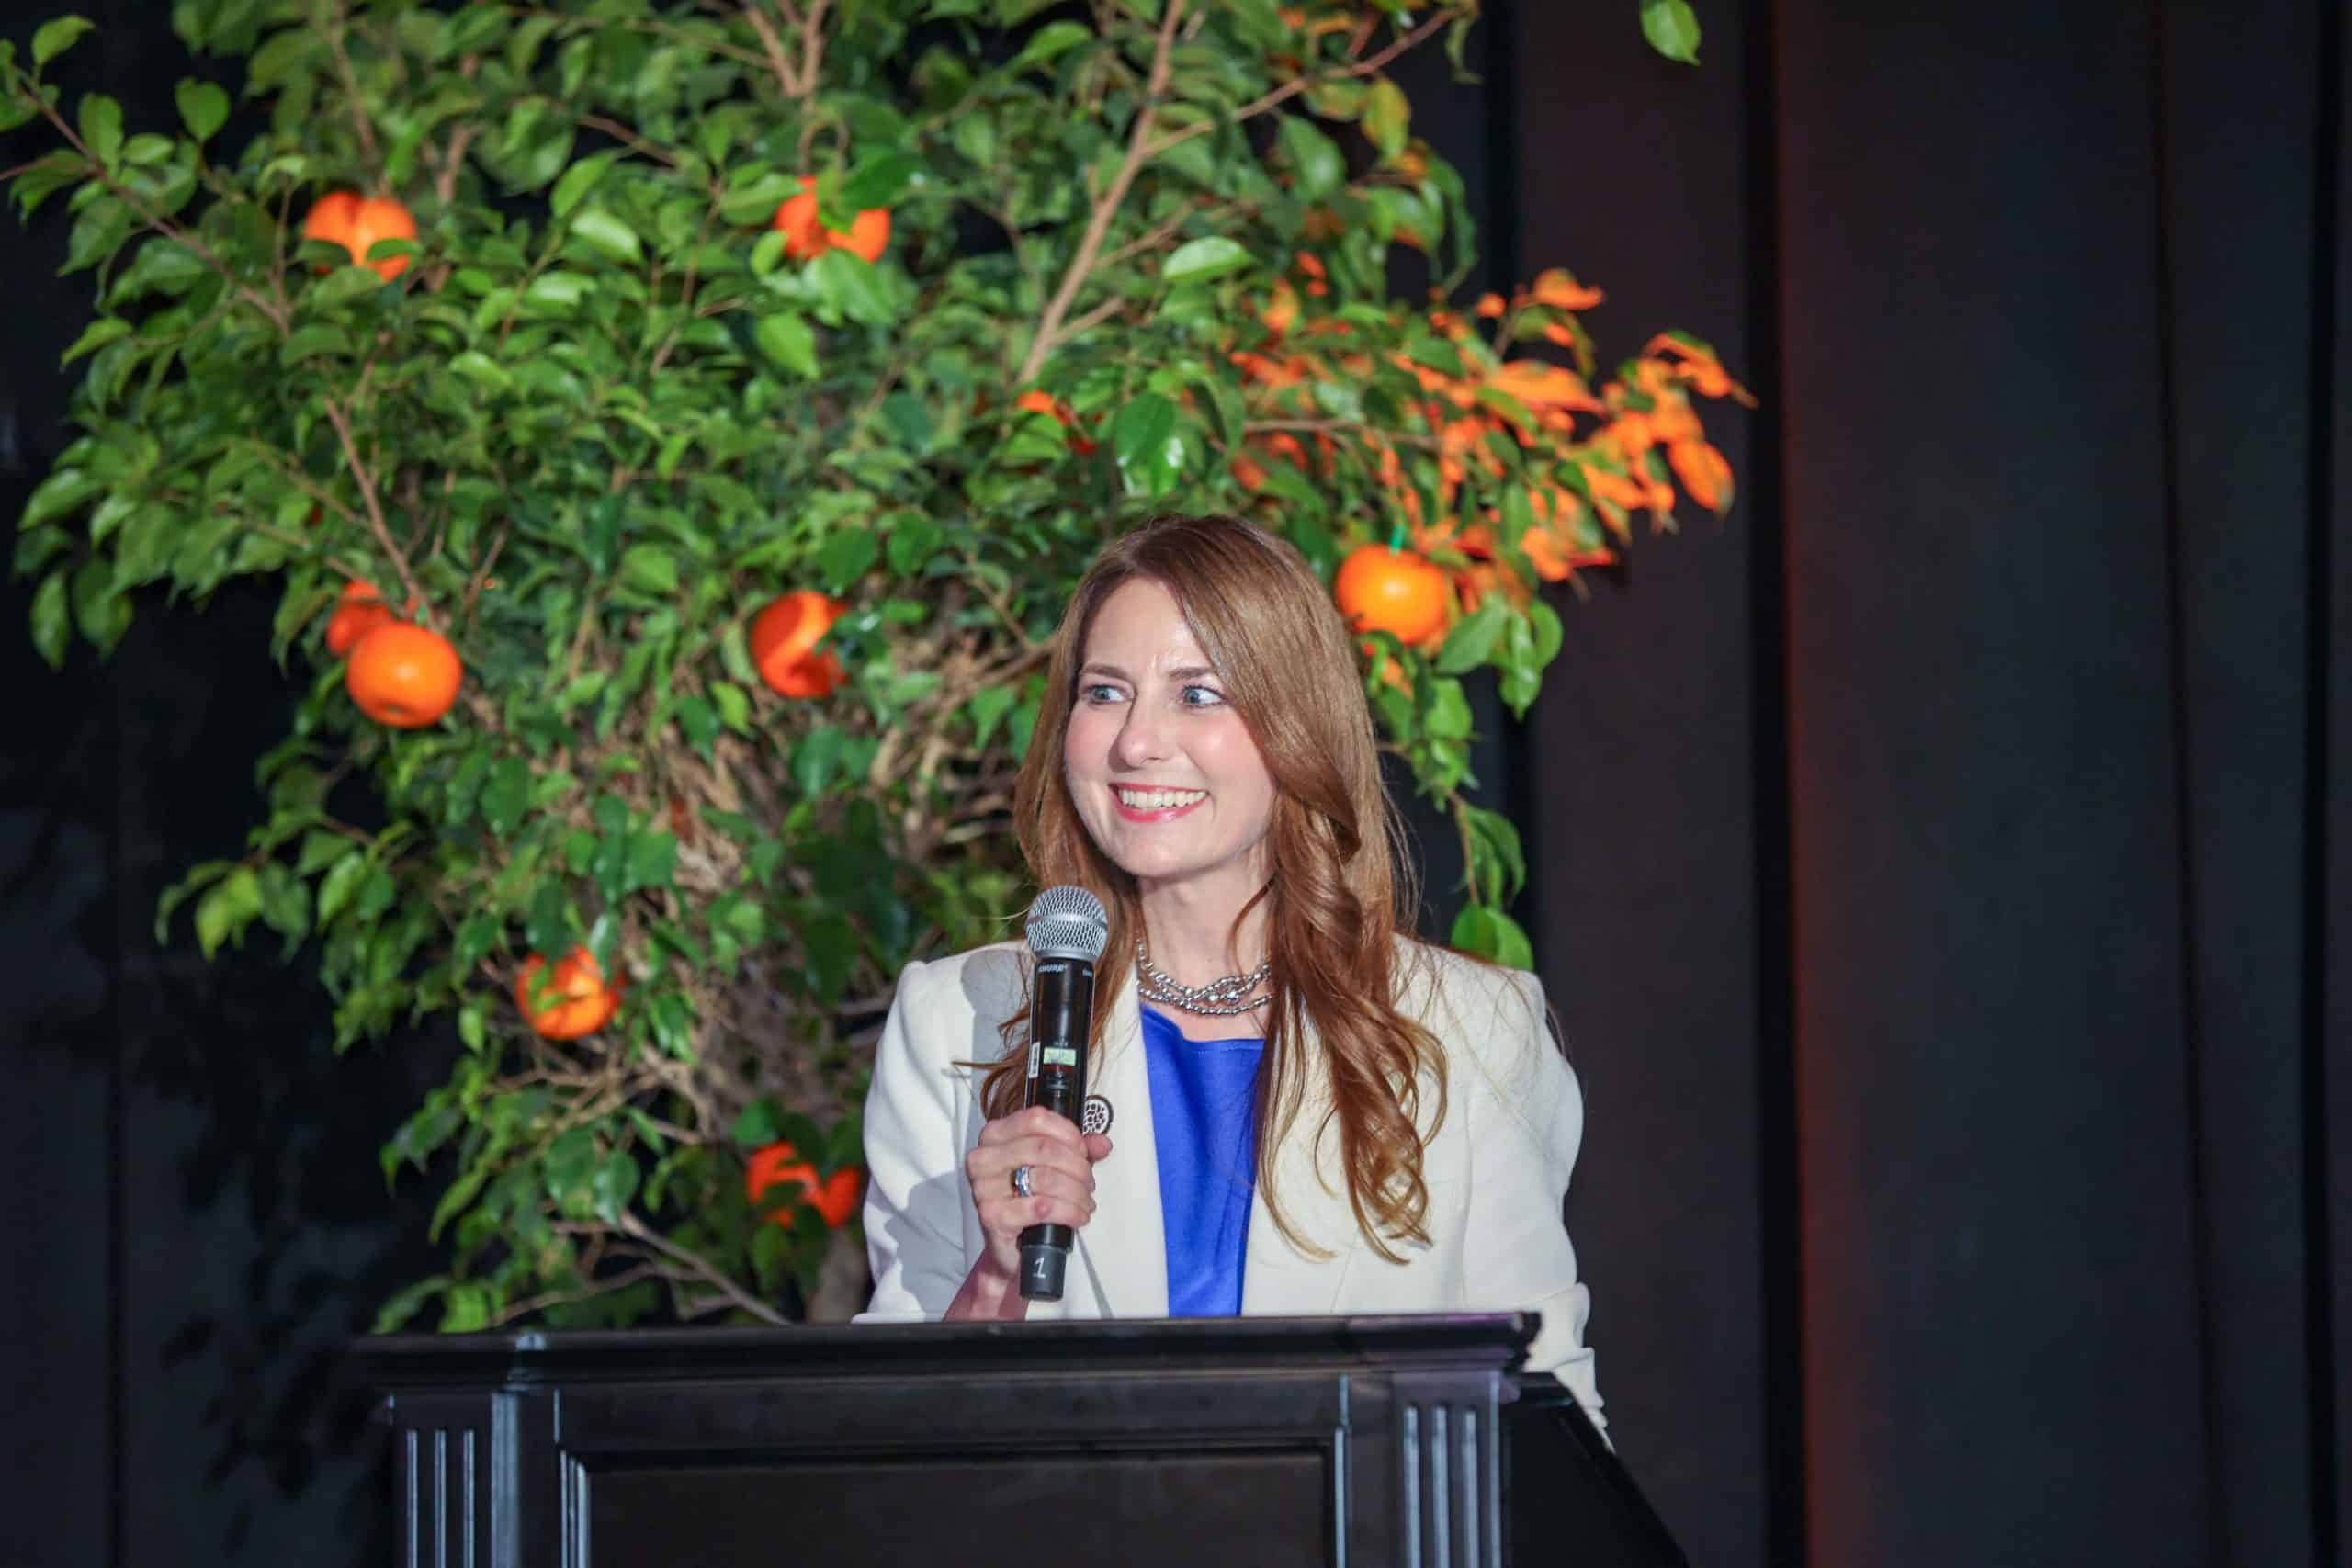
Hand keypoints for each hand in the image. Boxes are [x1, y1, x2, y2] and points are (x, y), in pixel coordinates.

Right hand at [964, 1105, 1113, 1287]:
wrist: (1011, 1247)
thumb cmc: (1027, 1199)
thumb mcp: (1053, 1166)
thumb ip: (1078, 1150)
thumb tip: (1101, 1143)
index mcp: (994, 1135)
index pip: (1035, 1118)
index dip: (1068, 1133)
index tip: (1082, 1150)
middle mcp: (983, 1158)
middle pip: (1044, 1148)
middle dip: (1077, 1166)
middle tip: (1088, 1181)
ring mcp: (984, 1187)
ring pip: (1046, 1177)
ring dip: (1077, 1191)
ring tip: (1085, 1201)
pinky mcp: (993, 1216)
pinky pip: (1042, 1207)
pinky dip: (1069, 1212)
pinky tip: (1077, 1216)